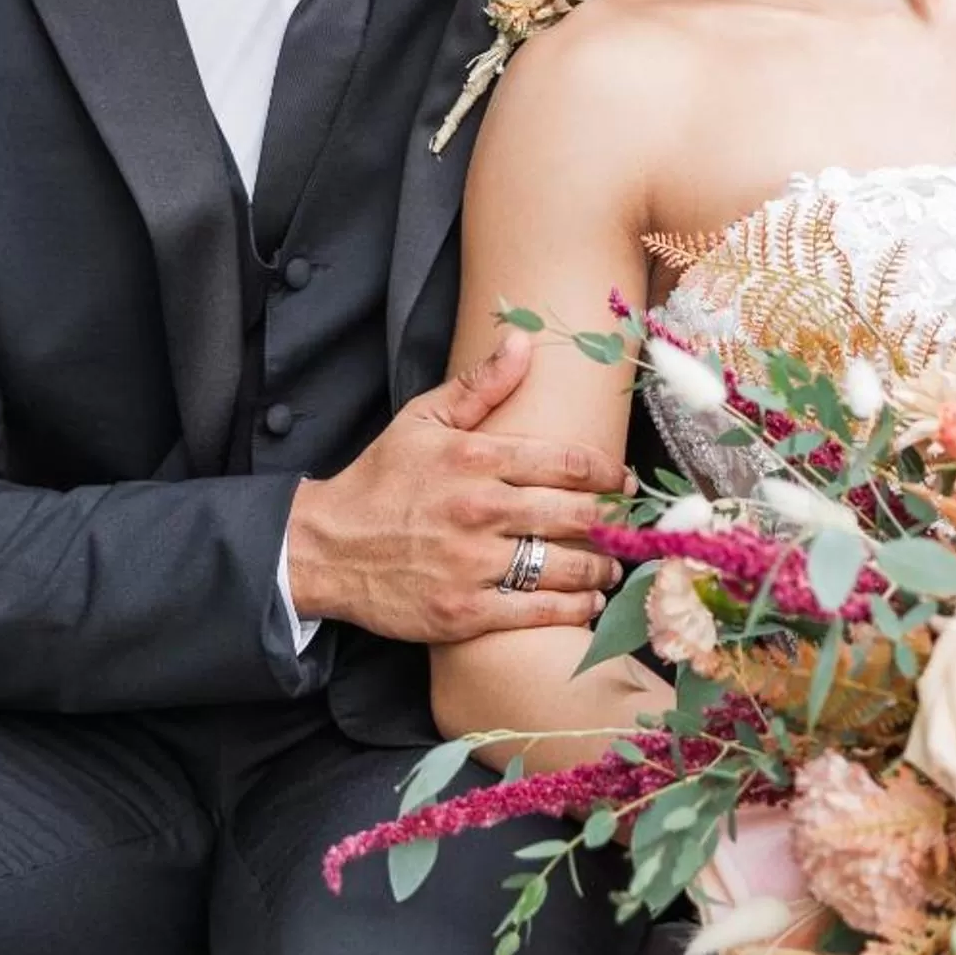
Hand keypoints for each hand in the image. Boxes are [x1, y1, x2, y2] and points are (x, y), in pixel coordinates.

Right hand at [284, 326, 630, 643]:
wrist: (325, 547)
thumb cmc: (379, 479)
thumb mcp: (421, 418)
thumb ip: (479, 386)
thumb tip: (523, 342)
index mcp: (475, 459)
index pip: (566, 462)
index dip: (608, 473)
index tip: (626, 481)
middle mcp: (480, 510)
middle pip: (574, 514)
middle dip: (613, 521)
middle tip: (630, 525)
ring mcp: (472, 564)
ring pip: (562, 566)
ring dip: (600, 567)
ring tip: (613, 566)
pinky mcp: (463, 612)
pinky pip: (534, 612)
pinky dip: (571, 609)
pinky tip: (588, 603)